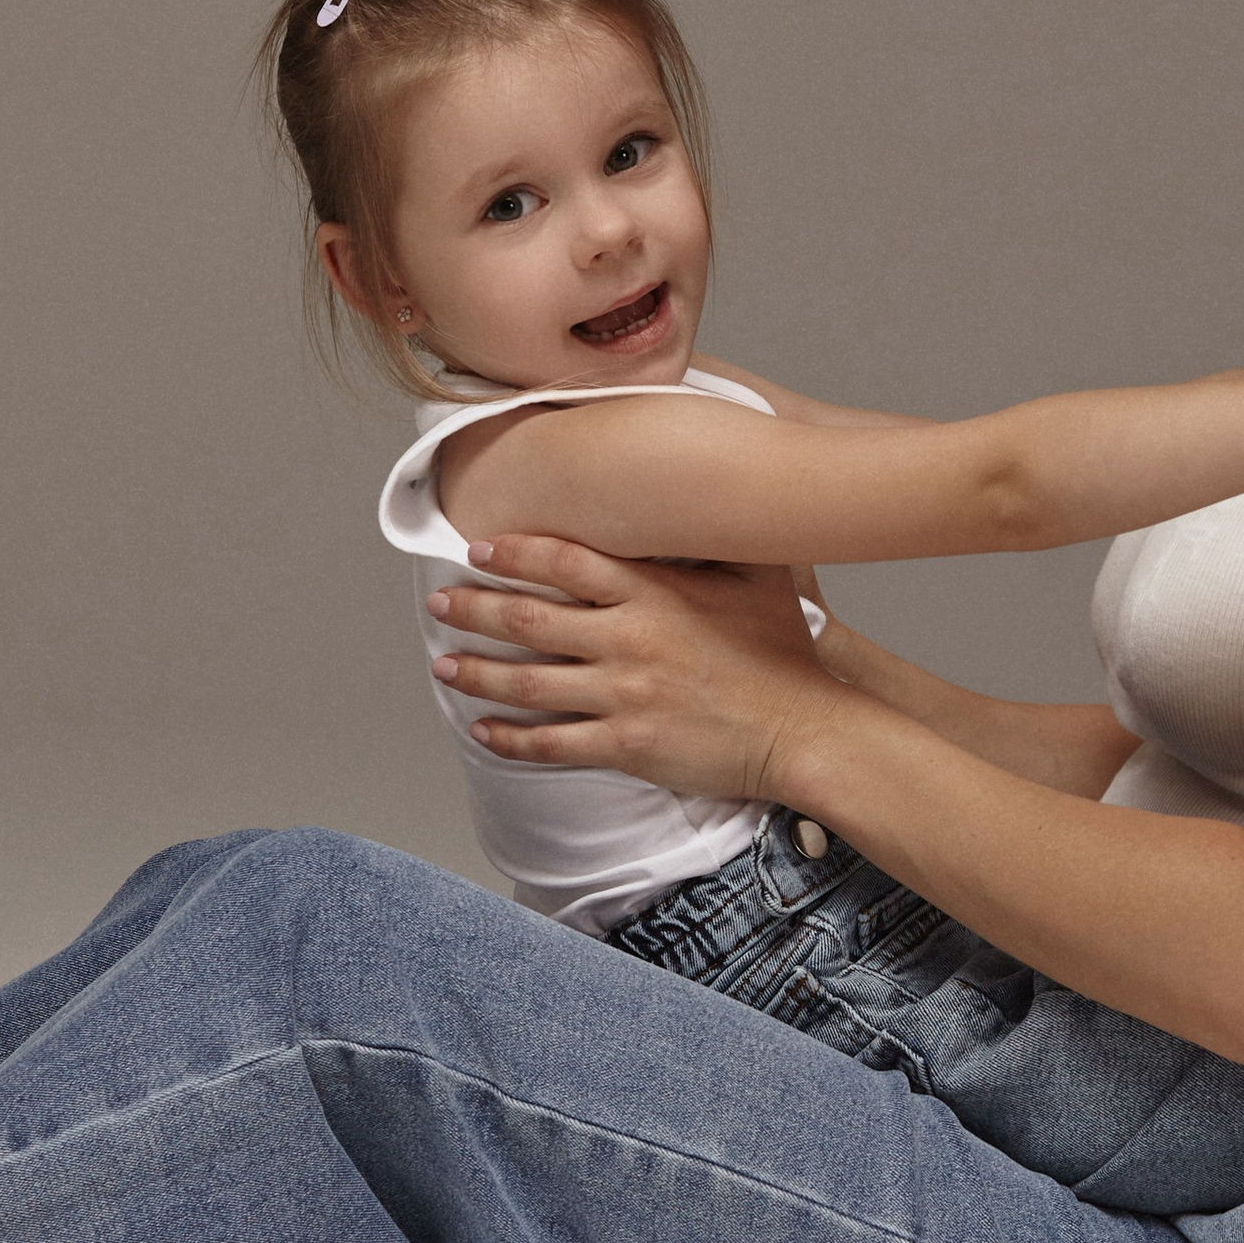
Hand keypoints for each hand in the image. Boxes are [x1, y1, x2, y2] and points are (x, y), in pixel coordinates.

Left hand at [426, 540, 835, 797]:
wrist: (805, 729)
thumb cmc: (785, 654)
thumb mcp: (760, 576)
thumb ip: (718, 538)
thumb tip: (700, 496)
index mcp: (656, 595)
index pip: (567, 562)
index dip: (515, 553)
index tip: (479, 548)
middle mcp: (631, 641)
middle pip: (530, 619)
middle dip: (475, 608)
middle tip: (439, 601)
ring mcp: (625, 696)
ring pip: (529, 681)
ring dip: (477, 671)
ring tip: (443, 663)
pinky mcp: (627, 746)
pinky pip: (553, 742)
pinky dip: (511, 737)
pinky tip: (483, 730)